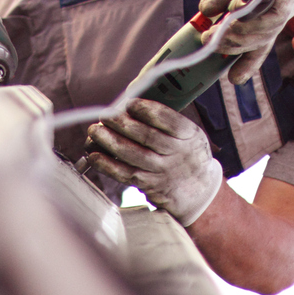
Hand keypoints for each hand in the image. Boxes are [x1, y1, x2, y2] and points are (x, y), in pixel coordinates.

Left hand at [85, 99, 222, 226]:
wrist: (199, 190)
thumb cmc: (186, 153)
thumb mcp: (189, 134)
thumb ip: (165, 120)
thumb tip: (128, 105)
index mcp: (188, 134)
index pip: (167, 120)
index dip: (145, 110)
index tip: (129, 104)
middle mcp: (176, 153)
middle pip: (145, 136)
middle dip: (121, 123)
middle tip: (105, 115)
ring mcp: (161, 171)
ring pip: (132, 154)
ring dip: (109, 141)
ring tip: (95, 131)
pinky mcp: (148, 185)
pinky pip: (124, 173)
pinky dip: (106, 165)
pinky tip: (94, 155)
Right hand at [199, 0, 293, 83]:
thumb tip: (205, 12)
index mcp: (267, 16)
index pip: (258, 45)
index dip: (247, 62)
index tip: (234, 78)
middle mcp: (279, 14)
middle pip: (260, 41)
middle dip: (235, 48)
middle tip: (210, 45)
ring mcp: (287, 4)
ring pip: (266, 31)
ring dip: (240, 35)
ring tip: (217, 34)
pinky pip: (273, 14)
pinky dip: (253, 18)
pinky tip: (235, 16)